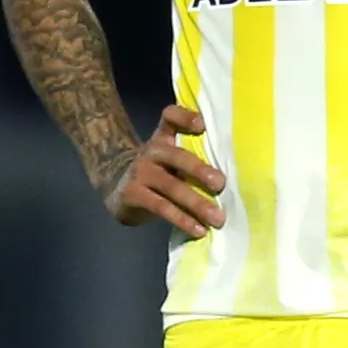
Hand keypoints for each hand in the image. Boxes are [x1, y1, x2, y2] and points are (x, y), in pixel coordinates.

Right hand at [103, 104, 227, 237]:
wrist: (115, 184)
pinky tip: (198, 230)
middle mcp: (151, 151)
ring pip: (171, 187)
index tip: (202, 124)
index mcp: (163, 137)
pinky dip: (182, 220)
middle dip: (200, 170)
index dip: (184, 117)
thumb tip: (233, 177)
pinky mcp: (133, 195)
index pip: (170, 117)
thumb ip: (192, 158)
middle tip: (221, 184)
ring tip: (217, 218)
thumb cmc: (157, 171)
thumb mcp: (169, 158)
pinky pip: (161, 207)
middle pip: (177, 156)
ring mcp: (140, 173)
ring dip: (196, 203)